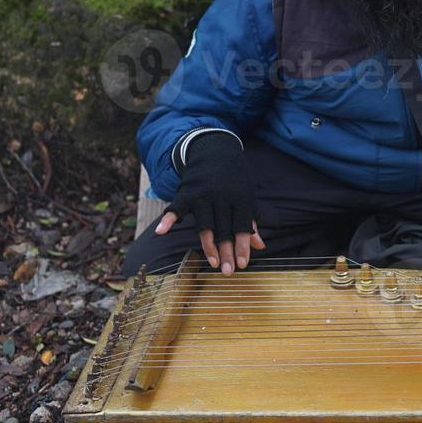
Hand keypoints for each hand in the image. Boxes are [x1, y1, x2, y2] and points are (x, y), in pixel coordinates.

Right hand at [154, 130, 263, 273]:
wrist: (214, 150)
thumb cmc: (234, 177)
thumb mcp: (247, 195)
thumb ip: (251, 221)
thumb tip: (260, 246)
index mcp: (240, 198)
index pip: (242, 227)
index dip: (242, 247)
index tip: (242, 265)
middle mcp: (222, 197)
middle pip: (224, 230)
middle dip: (227, 252)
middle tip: (228, 272)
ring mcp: (202, 195)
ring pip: (205, 225)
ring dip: (209, 246)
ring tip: (213, 263)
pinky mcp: (186, 192)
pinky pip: (176, 208)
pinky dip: (168, 219)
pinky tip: (161, 232)